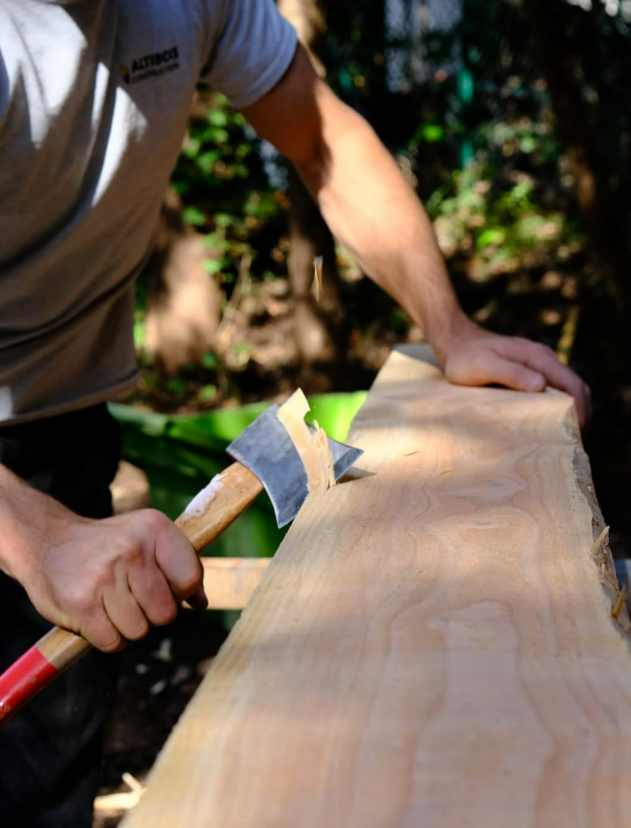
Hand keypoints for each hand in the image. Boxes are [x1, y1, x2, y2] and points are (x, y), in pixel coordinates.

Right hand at [17, 507, 206, 652]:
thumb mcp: (147, 539)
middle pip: (166, 613)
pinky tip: (96, 614)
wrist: (47, 541)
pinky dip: (107, 637)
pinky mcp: (80, 602)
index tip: (163, 587)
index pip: (190, 579)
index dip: (180, 593)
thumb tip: (201, 603)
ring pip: (139, 631)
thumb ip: (179, 566)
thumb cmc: (109, 546)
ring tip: (111, 603)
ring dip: (127, 626)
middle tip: (131, 597)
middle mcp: (131, 548)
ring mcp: (104, 575)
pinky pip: (112, 642)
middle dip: (152, 614)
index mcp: (154, 527)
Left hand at [434, 318, 591, 427]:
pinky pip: (553, 391)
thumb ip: (510, 374)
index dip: (581, 409)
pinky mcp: (530, 374)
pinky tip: (551, 424)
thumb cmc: (466, 357)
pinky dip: (560, 408)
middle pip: (577, 388)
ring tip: (567, 437)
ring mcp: (538, 367)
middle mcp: (544, 360)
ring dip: (573, 411)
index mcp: (538, 358)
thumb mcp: (484, 366)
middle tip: (576, 442)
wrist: (456, 343)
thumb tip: (541, 386)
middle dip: (582, 414)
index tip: (578, 433)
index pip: (573, 384)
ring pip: (567, 391)